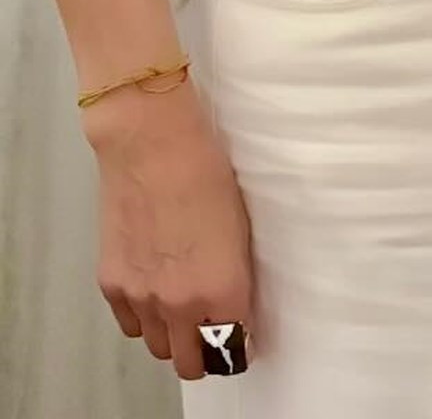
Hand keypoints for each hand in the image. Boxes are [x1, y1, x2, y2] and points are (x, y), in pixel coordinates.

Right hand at [85, 83, 254, 378]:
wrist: (153, 146)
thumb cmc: (206, 173)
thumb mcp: (241, 227)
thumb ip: (236, 275)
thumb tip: (236, 303)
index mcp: (221, 289)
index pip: (231, 347)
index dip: (239, 347)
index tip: (243, 341)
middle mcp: (178, 304)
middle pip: (190, 361)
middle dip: (205, 353)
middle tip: (214, 335)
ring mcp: (140, 297)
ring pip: (157, 347)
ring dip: (173, 337)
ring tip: (185, 313)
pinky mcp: (112, 284)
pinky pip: (129, 325)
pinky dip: (143, 320)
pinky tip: (155, 296)